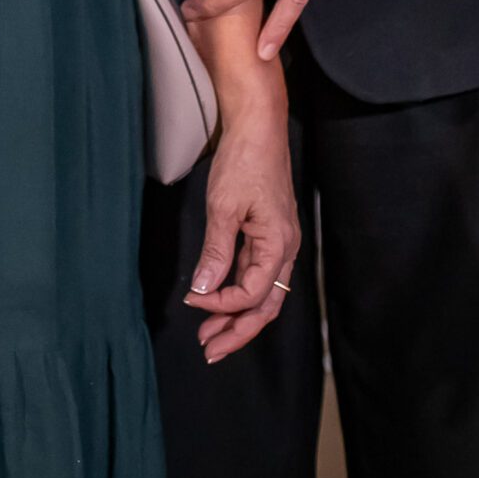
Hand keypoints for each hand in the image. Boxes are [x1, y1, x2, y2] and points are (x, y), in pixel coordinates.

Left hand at [184, 96, 299, 362]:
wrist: (258, 126)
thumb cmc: (244, 162)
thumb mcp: (224, 207)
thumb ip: (216, 252)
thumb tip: (204, 291)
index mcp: (279, 245)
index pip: (252, 294)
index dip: (222, 306)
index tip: (192, 303)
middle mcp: (285, 249)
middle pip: (265, 306)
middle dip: (237, 331)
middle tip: (209, 351)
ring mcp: (279, 242)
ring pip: (262, 293)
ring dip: (236, 315)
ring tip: (209, 334)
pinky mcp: (269, 234)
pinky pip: (257, 273)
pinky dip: (237, 290)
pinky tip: (218, 298)